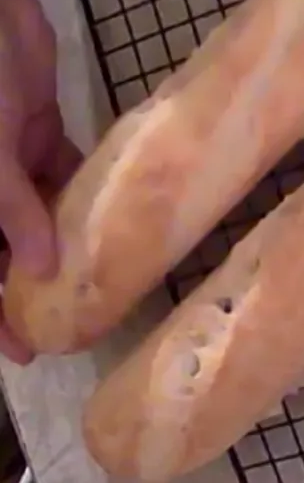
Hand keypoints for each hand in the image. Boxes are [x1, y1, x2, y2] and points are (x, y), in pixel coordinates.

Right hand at [0, 0, 80, 363]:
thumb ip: (9, 209)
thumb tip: (42, 268)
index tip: (23, 351)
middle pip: (3, 251)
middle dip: (32, 287)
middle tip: (73, 322)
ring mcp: (7, 160)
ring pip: (36, 215)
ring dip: (65, 242)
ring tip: (102, 280)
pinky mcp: (36, 132)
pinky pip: (59, 175)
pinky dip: (81, 195)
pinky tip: (113, 219)